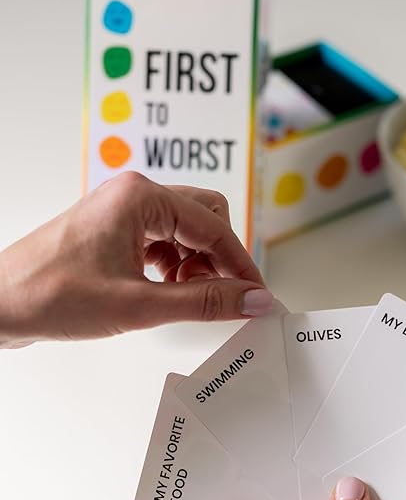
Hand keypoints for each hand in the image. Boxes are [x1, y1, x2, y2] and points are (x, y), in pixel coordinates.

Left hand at [0, 171, 272, 346]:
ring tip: (190, 297)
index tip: (259, 297)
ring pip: (188, 230)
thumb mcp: (140, 304)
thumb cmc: (51, 295)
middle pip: (207, 218)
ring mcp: (125, 210)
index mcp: (141, 197)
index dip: (242, 266)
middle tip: (227, 296)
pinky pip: (166, 241)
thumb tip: (253, 300)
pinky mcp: (118, 229)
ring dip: (199, 264)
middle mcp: (136, 195)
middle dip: (220, 259)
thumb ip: (205, 301)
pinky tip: (169, 291)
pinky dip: (177, 267)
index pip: (215, 227)